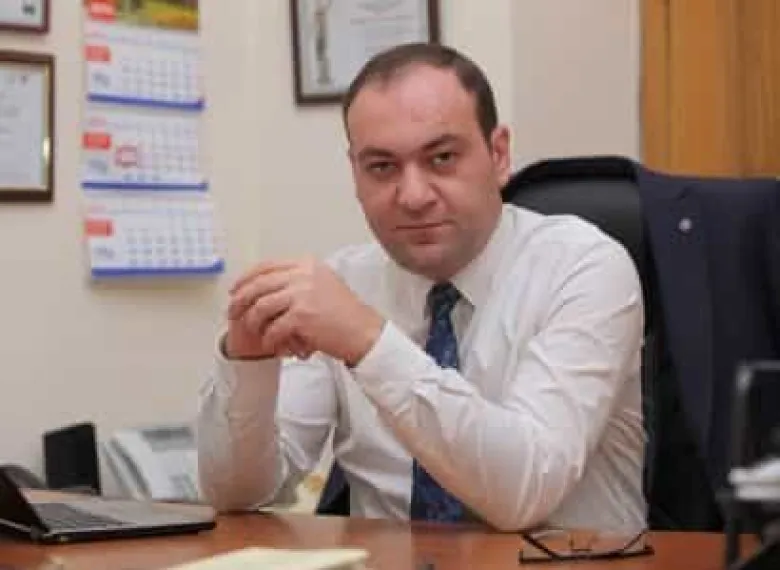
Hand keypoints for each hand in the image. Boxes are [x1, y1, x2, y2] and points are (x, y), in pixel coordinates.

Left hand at [226, 257, 384, 364]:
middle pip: (258, 284)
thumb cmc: (345, 313)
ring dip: (253, 322)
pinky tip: (272, 344)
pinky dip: (269, 339)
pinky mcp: (302, 315)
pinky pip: (273, 328)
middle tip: (232, 312)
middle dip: (240, 300)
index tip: (236, 289)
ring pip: (261, 307)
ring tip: (255, 332)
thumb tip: (267, 284)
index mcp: (307, 264)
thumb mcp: (323, 283)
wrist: (363, 331)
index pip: (267, 266)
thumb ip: (299, 279)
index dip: (246, 278)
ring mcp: (302, 294)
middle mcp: (304, 275)